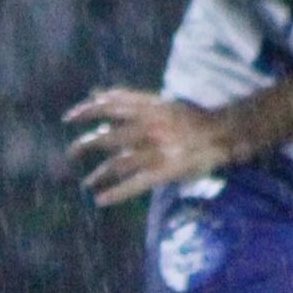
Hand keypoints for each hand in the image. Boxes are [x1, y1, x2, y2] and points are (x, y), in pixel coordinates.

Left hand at [65, 86, 237, 206]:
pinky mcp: (163, 172)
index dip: (87, 111)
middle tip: (72, 152)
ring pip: (118, 164)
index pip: (110, 106)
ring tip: (87, 183)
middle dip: (86, 145)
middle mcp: (150, 127)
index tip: (69, 118)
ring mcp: (156, 151)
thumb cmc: (191, 118)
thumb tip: (96, 93)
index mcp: (149, 107)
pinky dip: (115, 193)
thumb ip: (128, 100)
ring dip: (98, 174)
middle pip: (108, 137)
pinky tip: (101, 200)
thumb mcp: (160, 102)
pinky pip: (134, 184)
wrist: (223, 133)